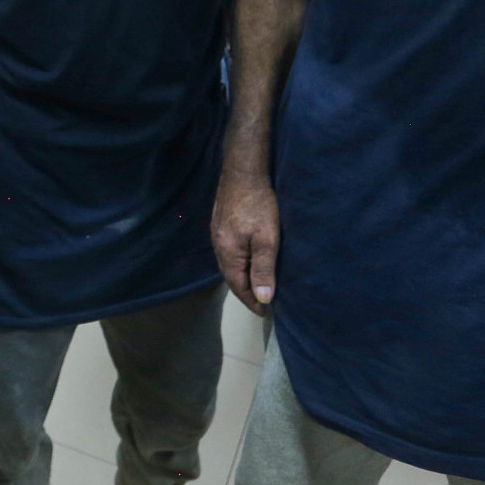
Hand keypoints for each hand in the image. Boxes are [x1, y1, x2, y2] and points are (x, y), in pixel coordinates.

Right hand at [212, 169, 279, 316]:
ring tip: (259, 286)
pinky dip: (240, 263)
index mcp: (228, 253)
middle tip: (263, 304)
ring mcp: (217, 234)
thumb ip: (264, 269)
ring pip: (230, 264)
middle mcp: (218, 246)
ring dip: (243, 278)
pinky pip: (229, 252)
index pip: (239, 287)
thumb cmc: (258, 204)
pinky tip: (250, 261)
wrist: (243, 171)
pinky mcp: (221, 224)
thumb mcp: (267, 238)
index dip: (252, 302)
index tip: (266, 313)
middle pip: (231, 277)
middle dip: (246, 292)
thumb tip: (264, 299)